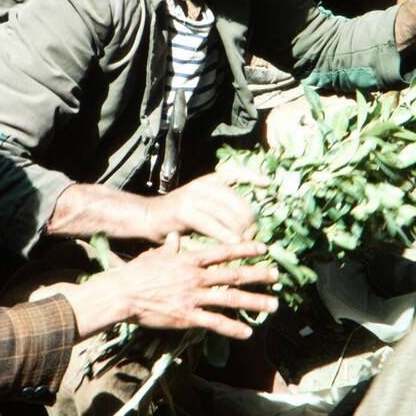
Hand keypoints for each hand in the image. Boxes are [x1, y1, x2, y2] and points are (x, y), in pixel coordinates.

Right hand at [67, 236, 279, 340]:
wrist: (122, 293)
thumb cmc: (136, 273)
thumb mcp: (155, 254)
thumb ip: (171, 247)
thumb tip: (177, 236)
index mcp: (189, 260)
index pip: (223, 252)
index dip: (245, 249)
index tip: (263, 248)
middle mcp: (196, 277)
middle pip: (233, 274)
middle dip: (258, 275)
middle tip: (277, 275)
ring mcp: (193, 297)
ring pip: (230, 298)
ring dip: (254, 301)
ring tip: (273, 305)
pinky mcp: (187, 316)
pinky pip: (215, 323)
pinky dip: (233, 328)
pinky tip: (247, 332)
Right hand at [145, 171, 264, 244]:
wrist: (147, 217)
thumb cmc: (176, 217)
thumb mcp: (200, 205)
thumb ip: (219, 208)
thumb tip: (248, 222)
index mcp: (207, 181)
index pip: (234, 173)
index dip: (252, 176)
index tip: (268, 183)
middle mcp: (202, 186)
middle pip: (234, 199)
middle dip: (248, 218)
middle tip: (254, 233)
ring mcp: (192, 197)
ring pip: (224, 213)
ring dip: (238, 229)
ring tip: (247, 241)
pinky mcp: (184, 211)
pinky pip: (210, 223)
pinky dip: (224, 233)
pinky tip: (234, 242)